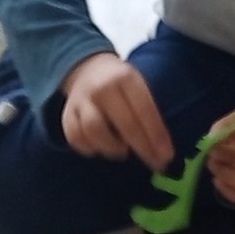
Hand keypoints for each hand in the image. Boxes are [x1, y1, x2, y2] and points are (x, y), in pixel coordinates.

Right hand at [61, 53, 173, 169]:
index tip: (167, 157)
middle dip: (142, 147)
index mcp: (125, 78)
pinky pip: (75, 138)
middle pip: (124, 123)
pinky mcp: (67, 114)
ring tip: (123, 151)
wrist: (86, 69)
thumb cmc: (120, 84)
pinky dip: (89, 149)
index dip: (156, 135)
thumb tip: (162, 148)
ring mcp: (81, 101)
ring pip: (94, 131)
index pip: (144, 110)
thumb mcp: (138, 85)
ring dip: (112, 148)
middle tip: (154, 163)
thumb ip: (148, 110)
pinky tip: (101, 149)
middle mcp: (102, 88)